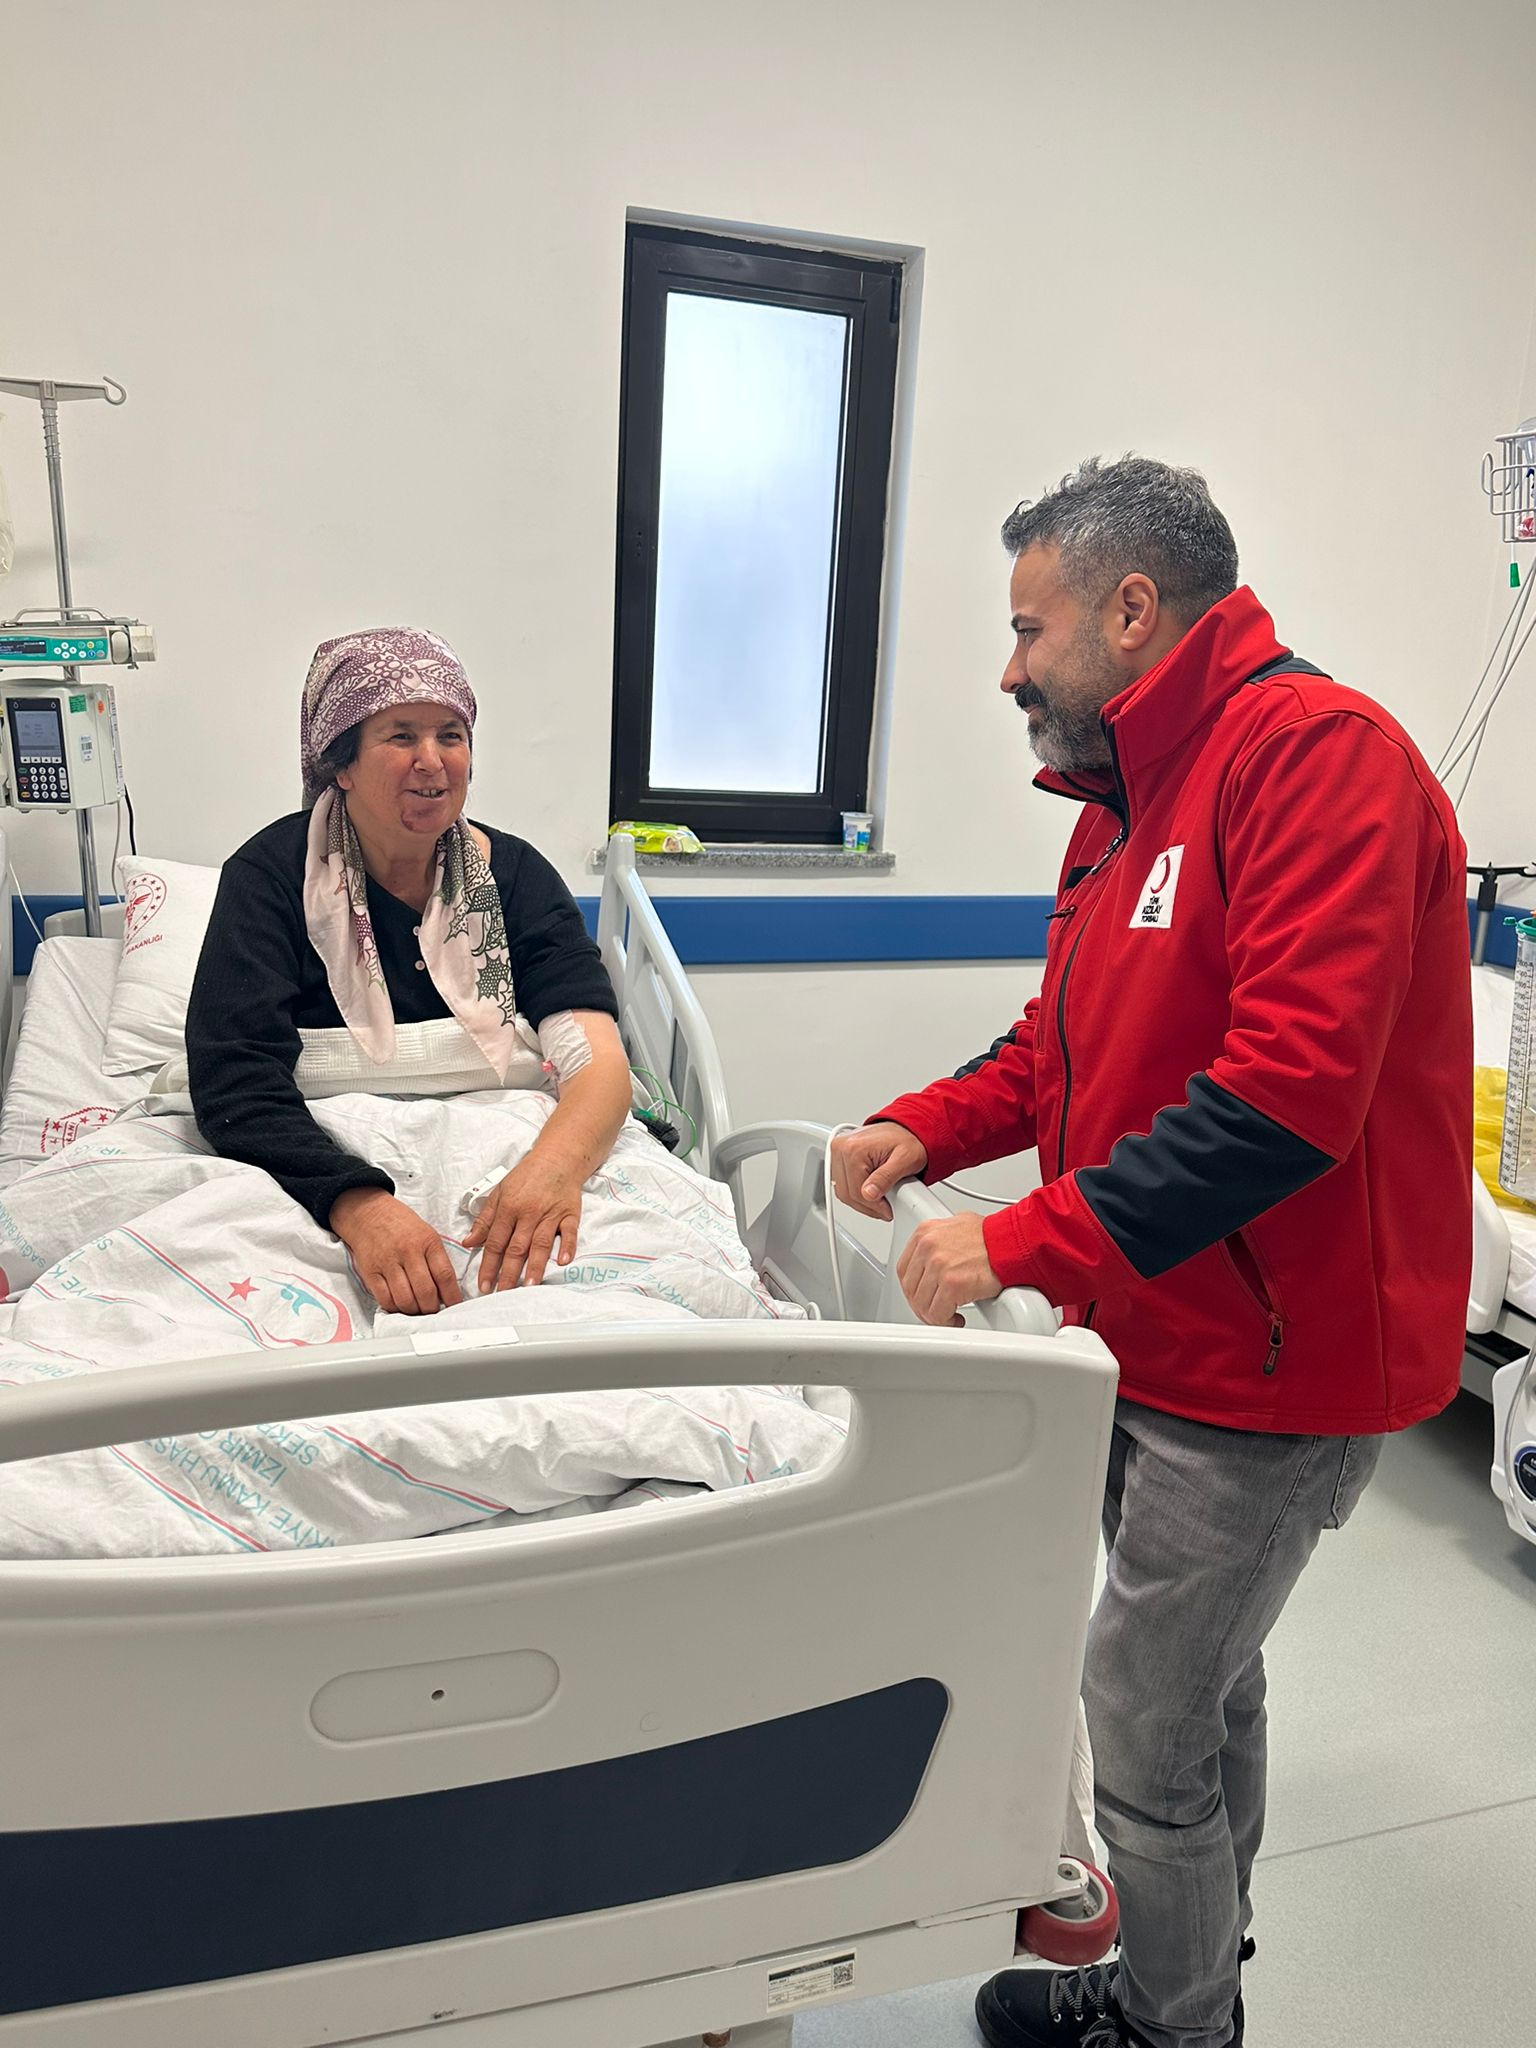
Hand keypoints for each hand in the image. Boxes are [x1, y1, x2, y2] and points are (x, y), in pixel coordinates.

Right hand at [330, 1188, 462, 1316]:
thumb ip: (437, 1259)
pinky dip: (395, 1308)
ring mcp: (388, 1263)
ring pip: (406, 1300)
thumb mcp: (427, 1233)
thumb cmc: (401, 1225)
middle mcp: (409, 1252)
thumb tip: (446, 1290)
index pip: (445, 1275)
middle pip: (425, 1291)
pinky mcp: (371, 1272)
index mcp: (428, 1241)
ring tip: (418, 1310)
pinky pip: (385, 1299)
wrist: (368, 1212)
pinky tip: (400, 1305)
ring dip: (414, 1311)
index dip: (452, 1296)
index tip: (455, 1306)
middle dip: (432, 1308)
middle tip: (434, 1311)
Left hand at [464, 1151, 585, 1292]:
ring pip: (541, 1243)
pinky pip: (569, 1232)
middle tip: (503, 1294)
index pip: (495, 1242)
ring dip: (535, 1266)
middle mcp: (528, 1213)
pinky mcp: (569, 1213)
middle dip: (509, 1273)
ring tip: (529, 1286)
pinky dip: (567, 1246)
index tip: (483, 1285)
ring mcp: (550, 1214)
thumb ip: (485, 1220)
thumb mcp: (499, 1193)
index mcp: (508, 1208)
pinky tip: (562, 1262)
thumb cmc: (527, 1176)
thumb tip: (468, 1242)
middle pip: (517, 1247)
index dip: (488, 1265)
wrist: (557, 1158)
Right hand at [830, 1122, 928, 1219]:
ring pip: (842, 1191)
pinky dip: (855, 1193)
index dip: (873, 1206)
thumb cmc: (908, 1140)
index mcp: (854, 1148)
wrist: (907, 1129)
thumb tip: (869, 1194)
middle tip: (885, 1209)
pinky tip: (870, 1193)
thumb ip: (885, 1177)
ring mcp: (838, 1152)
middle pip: (846, 1193)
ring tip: (879, 1201)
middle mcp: (841, 1148)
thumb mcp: (905, 1160)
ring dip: (860, 1202)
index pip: (855, 1190)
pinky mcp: (839, 1157)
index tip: (887, 1211)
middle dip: (867, 1206)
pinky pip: (842, 1184)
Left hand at [896, 1211, 1002, 1325]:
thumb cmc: (992, 1236)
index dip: (913, 1288)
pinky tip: (956, 1318)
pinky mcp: (952, 1284)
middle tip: (937, 1310)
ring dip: (935, 1315)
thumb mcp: (956, 1225)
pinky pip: (937, 1314)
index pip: (904, 1269)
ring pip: (922, 1304)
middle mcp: (928, 1247)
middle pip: (910, 1289)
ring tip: (948, 1315)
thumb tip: (933, 1258)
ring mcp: (939, 1265)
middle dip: (923, 1304)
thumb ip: (940, 1241)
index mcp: (925, 1233)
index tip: (923, 1296)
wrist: (1013, 1242)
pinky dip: (946, 1321)